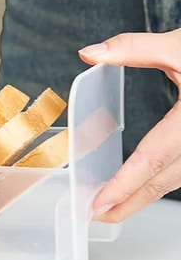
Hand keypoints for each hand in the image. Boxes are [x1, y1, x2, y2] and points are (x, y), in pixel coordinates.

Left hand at [79, 30, 180, 220]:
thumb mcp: (179, 45)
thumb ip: (133, 48)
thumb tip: (88, 54)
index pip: (153, 157)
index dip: (124, 184)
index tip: (100, 202)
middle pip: (166, 178)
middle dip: (131, 200)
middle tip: (98, 214)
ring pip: (180, 178)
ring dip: (148, 194)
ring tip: (116, 206)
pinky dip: (167, 180)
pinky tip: (146, 185)